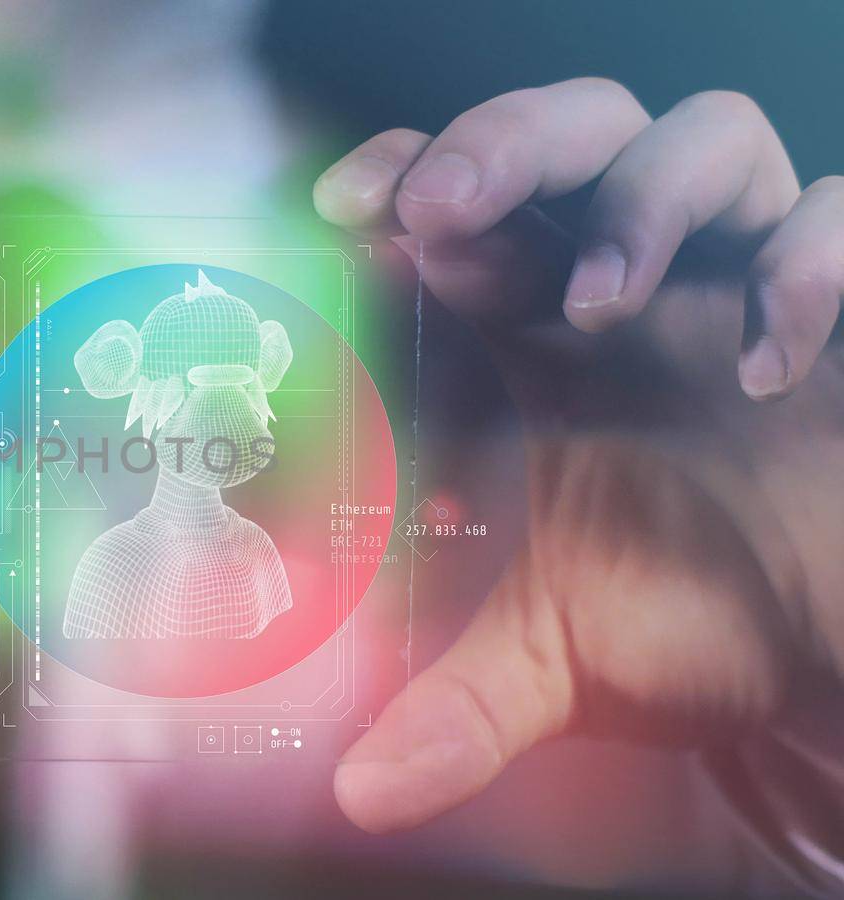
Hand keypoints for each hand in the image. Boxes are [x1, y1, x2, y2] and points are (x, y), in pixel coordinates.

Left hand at [314, 78, 843, 833]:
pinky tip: (777, 357)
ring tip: (606, 300)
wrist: (828, 644)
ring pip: (709, 140)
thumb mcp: (559, 659)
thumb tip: (360, 798)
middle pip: (575, 134)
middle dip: (508, 144)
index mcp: (544, 334)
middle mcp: (644, 285)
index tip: (342, 209)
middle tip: (439, 208)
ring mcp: (750, 283)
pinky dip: (815, 264)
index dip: (409, 178)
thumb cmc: (690, 611)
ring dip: (648, 195)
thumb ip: (461, 707)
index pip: (470, 204)